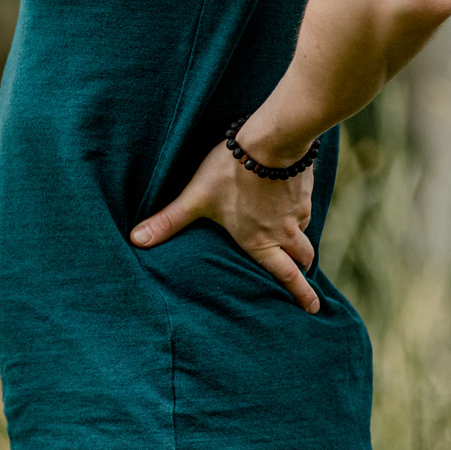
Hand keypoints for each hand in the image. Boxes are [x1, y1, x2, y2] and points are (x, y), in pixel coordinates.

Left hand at [129, 139, 320, 313]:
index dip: (301, 294)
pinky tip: (286, 205)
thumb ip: (168, 220)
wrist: (270, 141)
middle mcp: (283, 231)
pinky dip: (297, 213)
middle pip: (302, 258)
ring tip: (291, 242)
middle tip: (304, 278)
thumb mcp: (195, 198)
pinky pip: (303, 208)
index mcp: (259, 241)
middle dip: (302, 270)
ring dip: (298, 240)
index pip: (285, 275)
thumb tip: (137, 240)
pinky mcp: (303, 189)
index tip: (313, 309)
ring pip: (303, 232)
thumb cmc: (230, 173)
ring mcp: (297, 210)